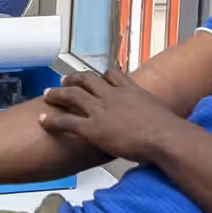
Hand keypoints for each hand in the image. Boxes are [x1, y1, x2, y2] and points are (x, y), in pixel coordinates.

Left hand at [38, 68, 181, 162]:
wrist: (165, 137)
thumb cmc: (168, 130)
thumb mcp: (163, 114)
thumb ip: (155, 114)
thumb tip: (161, 123)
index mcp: (131, 90)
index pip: (112, 75)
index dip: (101, 76)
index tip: (97, 77)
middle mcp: (113, 95)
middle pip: (87, 80)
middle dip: (74, 79)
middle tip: (64, 81)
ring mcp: (101, 110)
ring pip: (72, 96)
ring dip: (57, 94)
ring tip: (48, 94)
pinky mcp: (92, 127)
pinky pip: (66, 121)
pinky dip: (52, 120)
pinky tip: (43, 121)